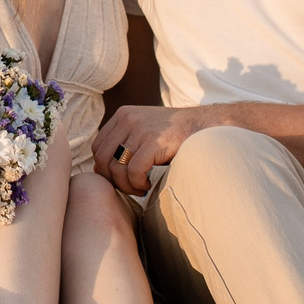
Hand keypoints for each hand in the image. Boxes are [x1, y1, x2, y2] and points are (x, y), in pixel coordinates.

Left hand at [93, 104, 213, 196]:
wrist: (205, 125)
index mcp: (122, 115)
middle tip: (130, 188)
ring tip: (141, 188)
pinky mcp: (154, 141)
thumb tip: (98, 169)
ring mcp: (140, 129)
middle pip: (103, 158)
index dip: (105, 168)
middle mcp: (128, 119)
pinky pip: (134, 171)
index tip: (121, 179)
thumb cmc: (173, 135)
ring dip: (127, 185)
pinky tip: (148, 185)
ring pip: (117, 167)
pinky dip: (138, 183)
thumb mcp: (143, 133)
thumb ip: (122, 145)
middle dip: (113, 180)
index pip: (98, 147)